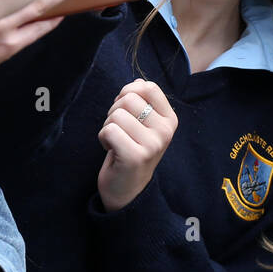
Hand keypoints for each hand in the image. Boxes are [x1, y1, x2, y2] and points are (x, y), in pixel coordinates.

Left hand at [96, 79, 176, 210]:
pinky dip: (103, 138)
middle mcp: (165, 131)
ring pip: (116, 114)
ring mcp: (153, 145)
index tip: (126, 110)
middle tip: (119, 129)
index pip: (148, 87)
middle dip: (114, 111)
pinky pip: (109, 130)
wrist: (128, 190)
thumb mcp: (143, 124)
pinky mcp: (135, 156)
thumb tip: (138, 82)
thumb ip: (143, 102)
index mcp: (170, 120)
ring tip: (116, 141)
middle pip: (129, 98)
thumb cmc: (132, 151)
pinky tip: (112, 150)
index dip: (128, 92)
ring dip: (108, 126)